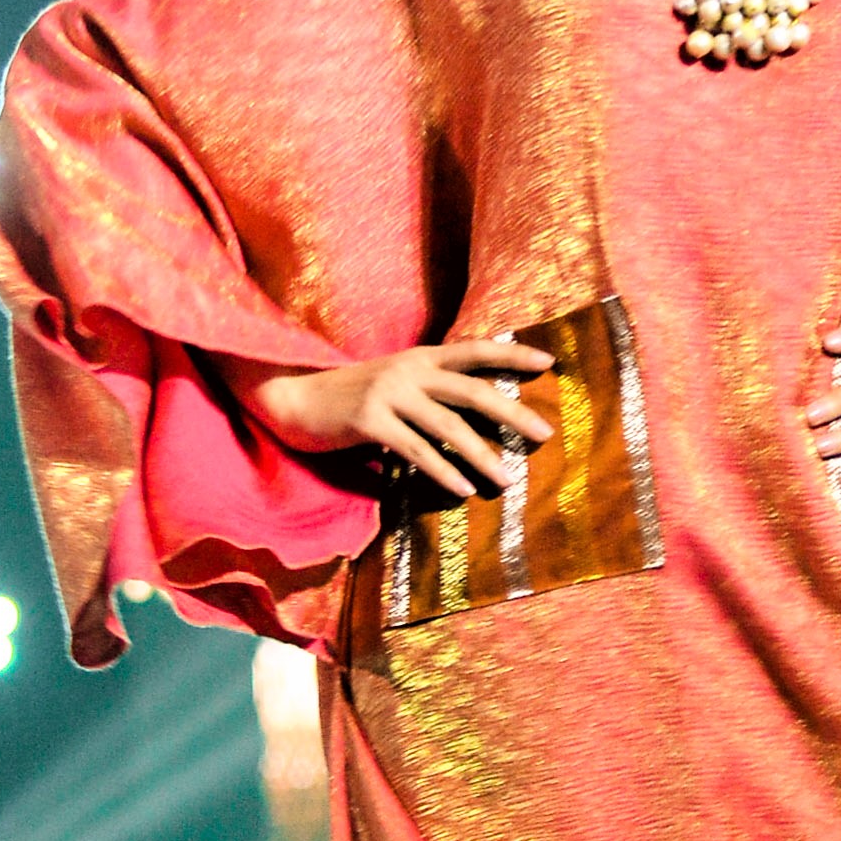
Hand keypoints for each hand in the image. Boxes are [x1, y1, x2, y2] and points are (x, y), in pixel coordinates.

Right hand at [239, 336, 550, 501]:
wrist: (291, 397)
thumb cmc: (348, 395)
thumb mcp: (394, 381)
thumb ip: (429, 388)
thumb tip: (473, 413)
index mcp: (420, 357)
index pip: (474, 351)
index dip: (511, 355)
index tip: (548, 363)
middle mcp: (409, 371)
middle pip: (472, 391)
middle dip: (512, 412)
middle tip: (544, 434)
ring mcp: (389, 394)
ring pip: (448, 427)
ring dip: (481, 455)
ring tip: (506, 479)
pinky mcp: (369, 421)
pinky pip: (415, 451)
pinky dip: (441, 472)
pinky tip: (462, 489)